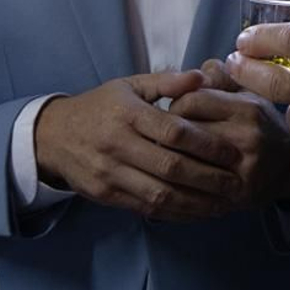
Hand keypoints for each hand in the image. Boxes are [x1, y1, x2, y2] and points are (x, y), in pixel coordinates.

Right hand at [33, 71, 244, 219]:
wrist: (53, 136)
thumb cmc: (100, 107)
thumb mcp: (129, 85)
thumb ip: (166, 81)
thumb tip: (202, 76)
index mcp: (127, 113)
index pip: (172, 131)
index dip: (205, 143)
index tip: (232, 151)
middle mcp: (118, 145)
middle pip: (170, 167)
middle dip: (208, 178)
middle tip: (237, 182)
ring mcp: (110, 174)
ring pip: (159, 194)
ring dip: (196, 202)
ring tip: (224, 203)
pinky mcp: (106, 195)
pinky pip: (146, 208)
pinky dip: (175, 213)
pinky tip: (197, 212)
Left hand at [168, 83, 289, 208]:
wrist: (289, 166)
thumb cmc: (261, 123)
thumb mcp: (246, 91)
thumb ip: (219, 76)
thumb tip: (192, 74)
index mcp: (248, 108)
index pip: (191, 100)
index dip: (175, 103)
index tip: (175, 110)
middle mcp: (248, 137)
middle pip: (184, 131)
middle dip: (167, 132)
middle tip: (166, 133)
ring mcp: (243, 169)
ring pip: (184, 160)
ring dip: (170, 156)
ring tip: (171, 152)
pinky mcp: (237, 194)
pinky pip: (193, 188)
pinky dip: (179, 181)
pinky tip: (178, 174)